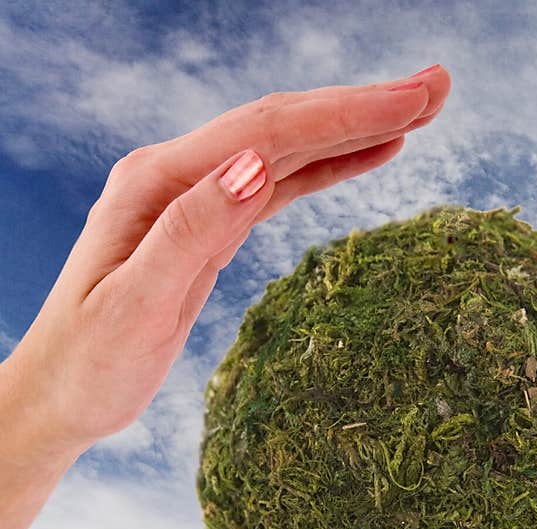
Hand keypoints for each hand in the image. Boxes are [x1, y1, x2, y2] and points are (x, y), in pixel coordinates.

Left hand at [7, 65, 449, 459]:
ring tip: (418, 113)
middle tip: (437, 89)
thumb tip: (255, 167)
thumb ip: (191, 232)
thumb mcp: (136, 305)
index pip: (267, 132)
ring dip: (353, 128)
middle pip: (284, 125)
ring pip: (288, 150)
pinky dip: (328, 167)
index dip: (345, 113)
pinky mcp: (210, 226)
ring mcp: (196, 198)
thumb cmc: (90, 361)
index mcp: (160, 182)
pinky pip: (280, 184)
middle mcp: (179, 176)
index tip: (412, 102)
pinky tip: (366, 156)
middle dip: (363, 105)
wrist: (61, 394)